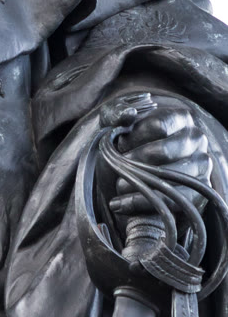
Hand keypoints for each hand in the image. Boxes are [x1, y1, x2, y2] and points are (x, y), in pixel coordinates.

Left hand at [104, 92, 214, 232]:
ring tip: (118, 185)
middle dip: (133, 162)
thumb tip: (128, 114)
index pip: (158, 125)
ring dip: (136, 183)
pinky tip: (120, 204)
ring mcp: (200, 167)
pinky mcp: (197, 193)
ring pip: (169, 177)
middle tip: (116, 167)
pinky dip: (141, 203)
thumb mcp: (115, 123)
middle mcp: (196, 140)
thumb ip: (116, 113)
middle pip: (164, 151)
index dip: (133, 137)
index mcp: (180, 119)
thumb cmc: (125, 144)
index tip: (119, 145)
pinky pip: (172, 201)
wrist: (131, 175)